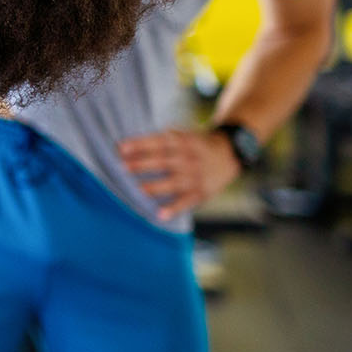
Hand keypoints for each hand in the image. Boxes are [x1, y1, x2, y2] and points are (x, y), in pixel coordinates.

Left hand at [117, 127, 241, 221]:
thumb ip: (162, 141)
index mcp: (182, 142)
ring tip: (138, 190)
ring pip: (173, 182)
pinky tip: (160, 214)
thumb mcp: (183, 136)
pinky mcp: (202, 192)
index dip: (139, 144)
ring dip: (155, 186)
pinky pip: (186, 201)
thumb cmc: (196, 145)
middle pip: (163, 161)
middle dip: (142, 164)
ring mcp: (195, 176)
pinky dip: (174, 208)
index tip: (120, 148)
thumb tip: (126, 147)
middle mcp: (189, 158)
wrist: (230, 154)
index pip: (158, 142)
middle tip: (122, 167)